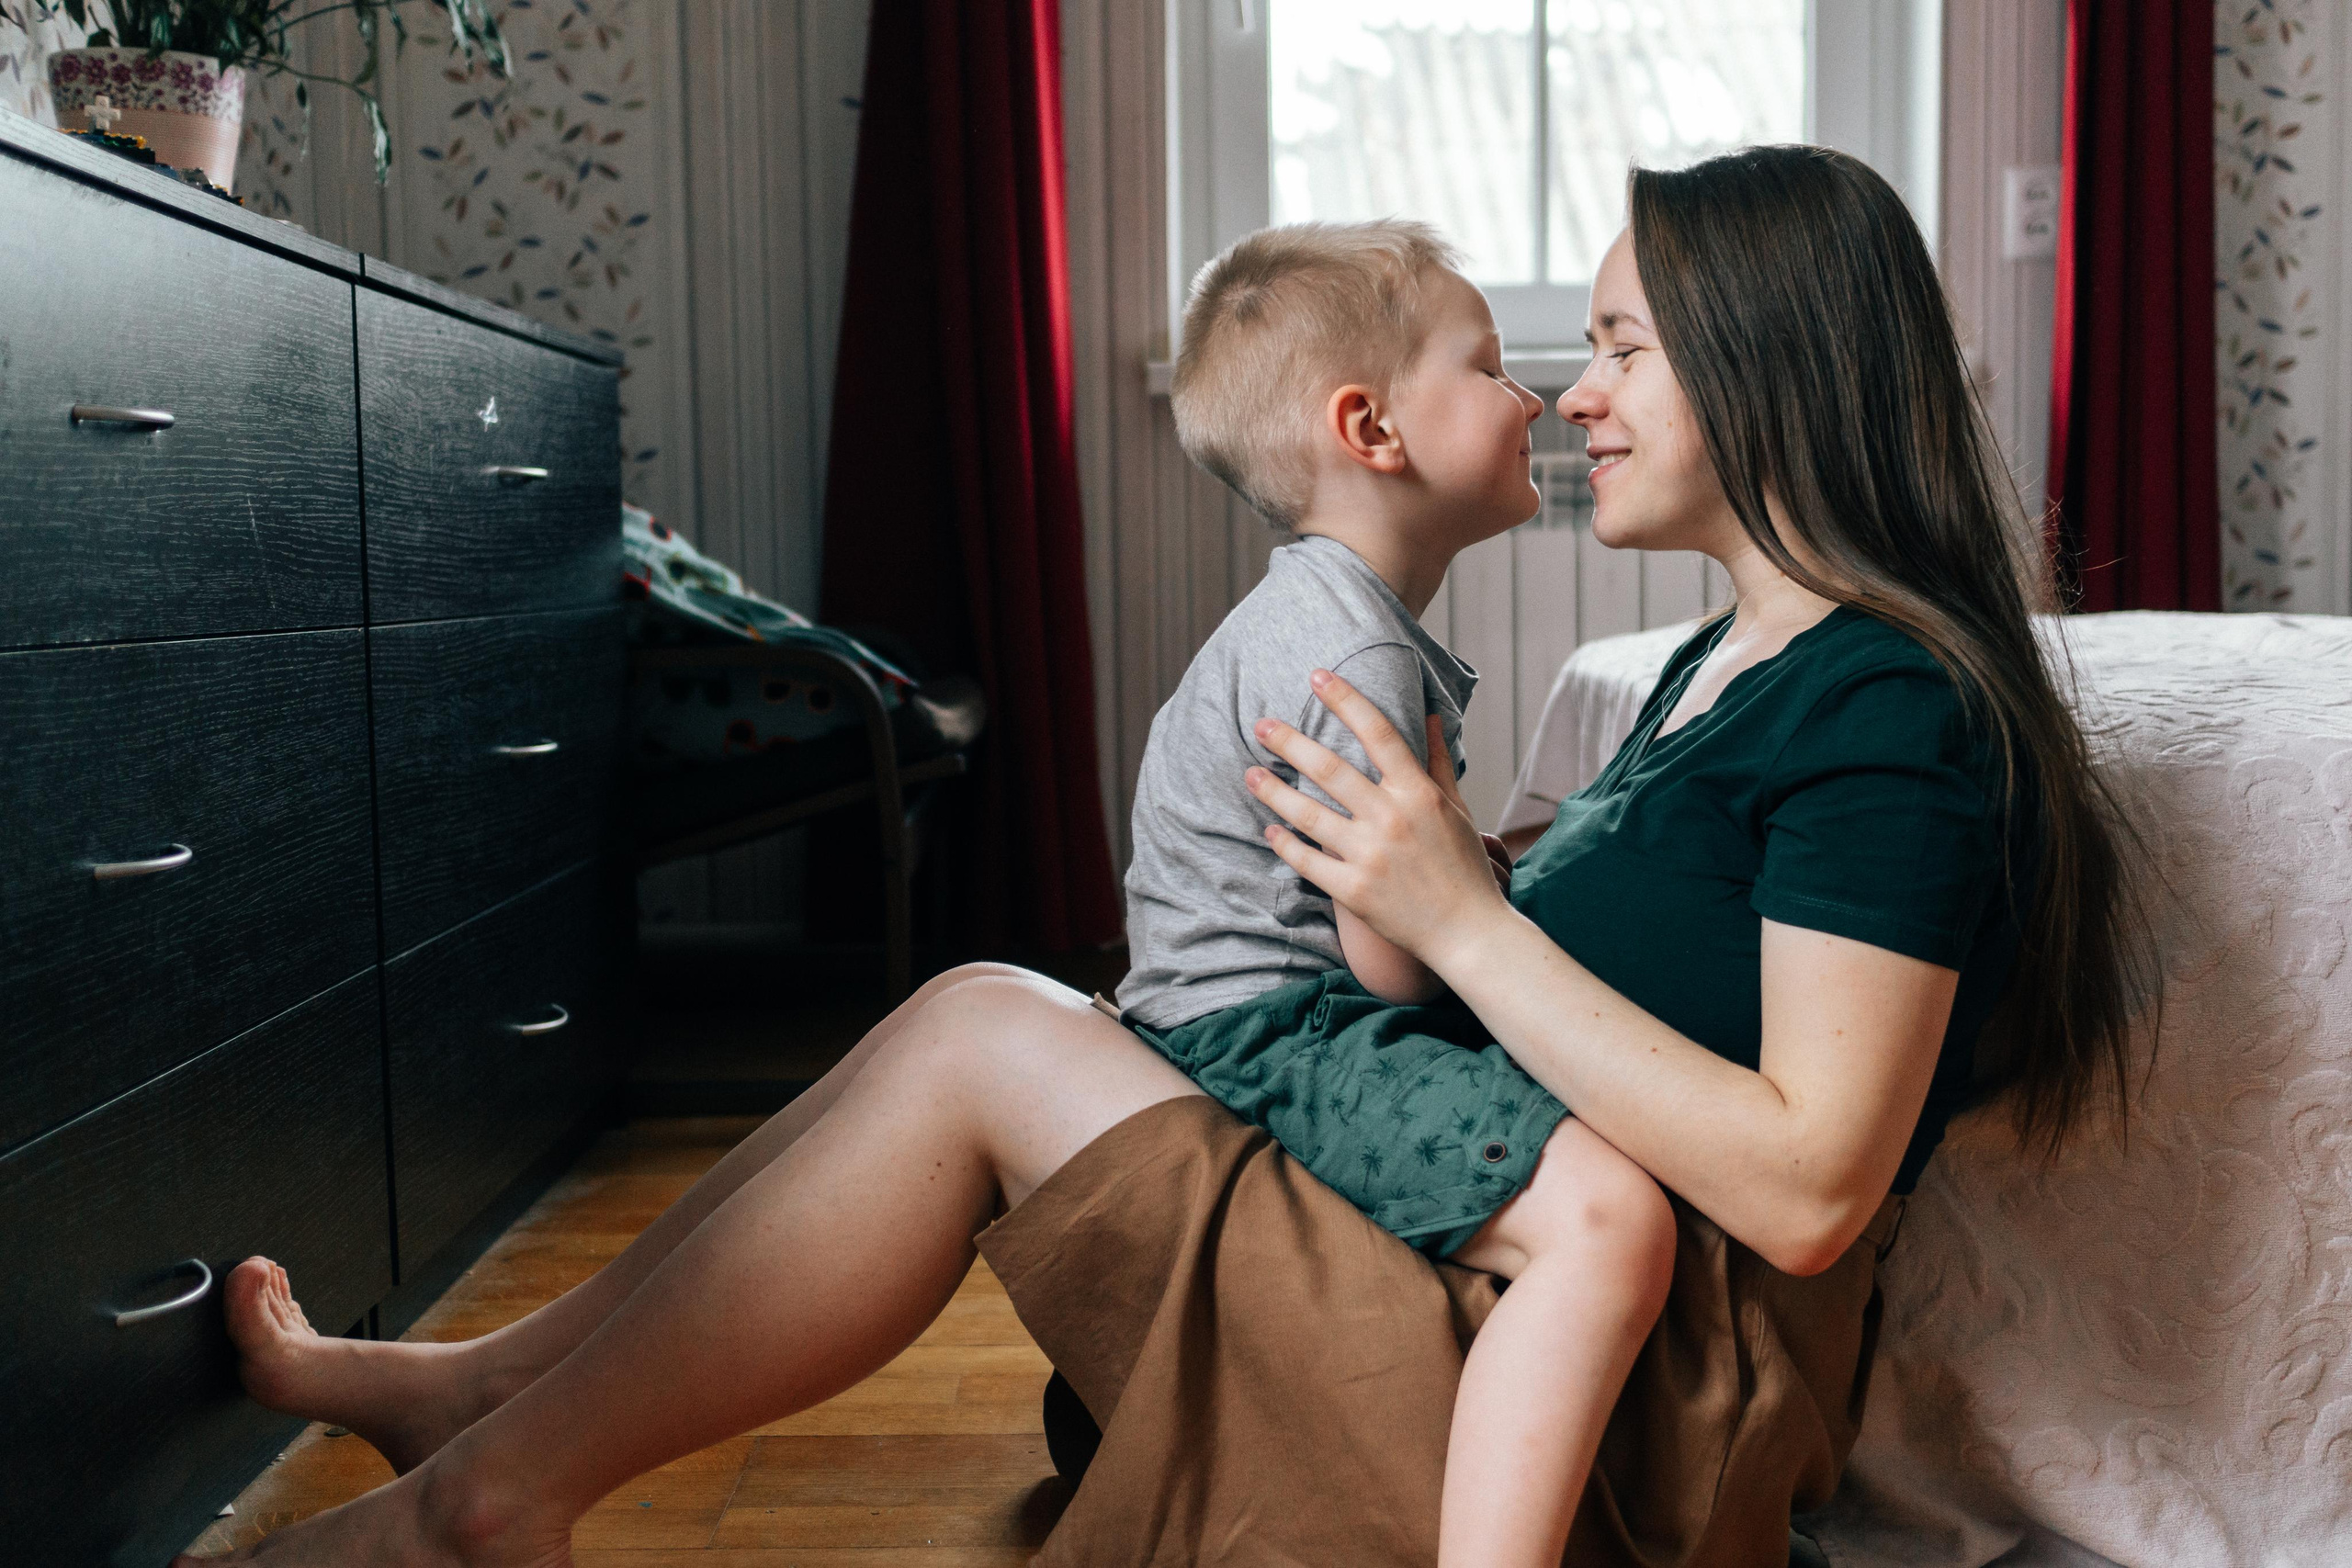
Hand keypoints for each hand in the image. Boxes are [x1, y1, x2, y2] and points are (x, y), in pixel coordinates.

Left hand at [1246, 670, 1509, 969]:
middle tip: (1261, 724)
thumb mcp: (1457, 809)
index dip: (1345, 700)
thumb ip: (1438, 761)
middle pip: (1330, 769)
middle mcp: (1391, 819)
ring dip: (1274, 791)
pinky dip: (1285, 844)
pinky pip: (1307, 862)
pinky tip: (1269, 829)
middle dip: (1290, 742)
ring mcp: (1370, 856)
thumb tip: (1431, 716)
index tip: (1317, 676)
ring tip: (1250, 774)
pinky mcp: (1353, 891)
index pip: (1378, 733)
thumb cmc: (1463, 867)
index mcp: (1418, 793)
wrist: (1467, 932)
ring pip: (1308, 814)